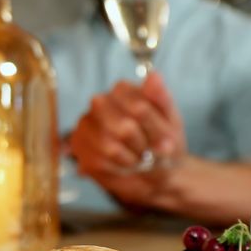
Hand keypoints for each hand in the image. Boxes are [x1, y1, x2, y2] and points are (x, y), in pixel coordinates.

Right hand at [69, 73, 186, 204]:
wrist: (154, 173)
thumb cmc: (162, 143)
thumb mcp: (171, 122)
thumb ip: (162, 100)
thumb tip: (154, 76)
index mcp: (124, 90)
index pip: (138, 109)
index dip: (154, 131)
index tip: (166, 141)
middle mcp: (100, 102)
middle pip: (124, 128)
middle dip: (142, 146)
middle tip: (150, 151)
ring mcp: (86, 124)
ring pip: (110, 146)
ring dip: (131, 158)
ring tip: (137, 158)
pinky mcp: (79, 147)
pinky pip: (99, 161)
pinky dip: (118, 168)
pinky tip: (123, 165)